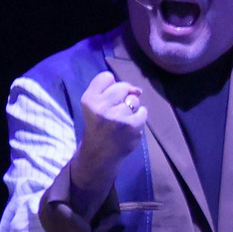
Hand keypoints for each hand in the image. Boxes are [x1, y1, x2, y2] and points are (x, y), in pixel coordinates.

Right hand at [75, 71, 148, 192]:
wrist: (100, 154)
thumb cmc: (98, 127)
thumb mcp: (93, 106)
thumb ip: (109, 90)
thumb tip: (138, 90)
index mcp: (89, 100)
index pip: (106, 77)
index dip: (110, 86)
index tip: (107, 99)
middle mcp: (101, 107)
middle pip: (122, 87)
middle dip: (123, 97)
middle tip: (116, 112)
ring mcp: (118, 117)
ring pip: (134, 100)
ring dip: (132, 109)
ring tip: (122, 121)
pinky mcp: (132, 126)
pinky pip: (143, 111)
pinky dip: (139, 117)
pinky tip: (130, 126)